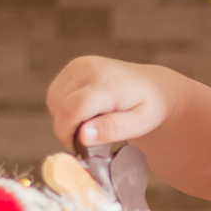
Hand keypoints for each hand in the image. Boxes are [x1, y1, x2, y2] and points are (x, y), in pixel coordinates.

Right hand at [47, 56, 173, 148]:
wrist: (156, 86)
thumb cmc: (151, 108)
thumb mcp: (141, 124)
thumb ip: (112, 130)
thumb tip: (83, 136)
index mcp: (108, 84)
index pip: (70, 111)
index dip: (67, 133)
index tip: (81, 146)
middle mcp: (90, 68)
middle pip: (59, 107)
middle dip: (69, 127)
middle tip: (94, 134)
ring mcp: (81, 64)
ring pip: (54, 101)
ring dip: (67, 116)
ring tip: (95, 119)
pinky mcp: (75, 65)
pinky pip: (55, 93)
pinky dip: (65, 106)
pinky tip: (88, 109)